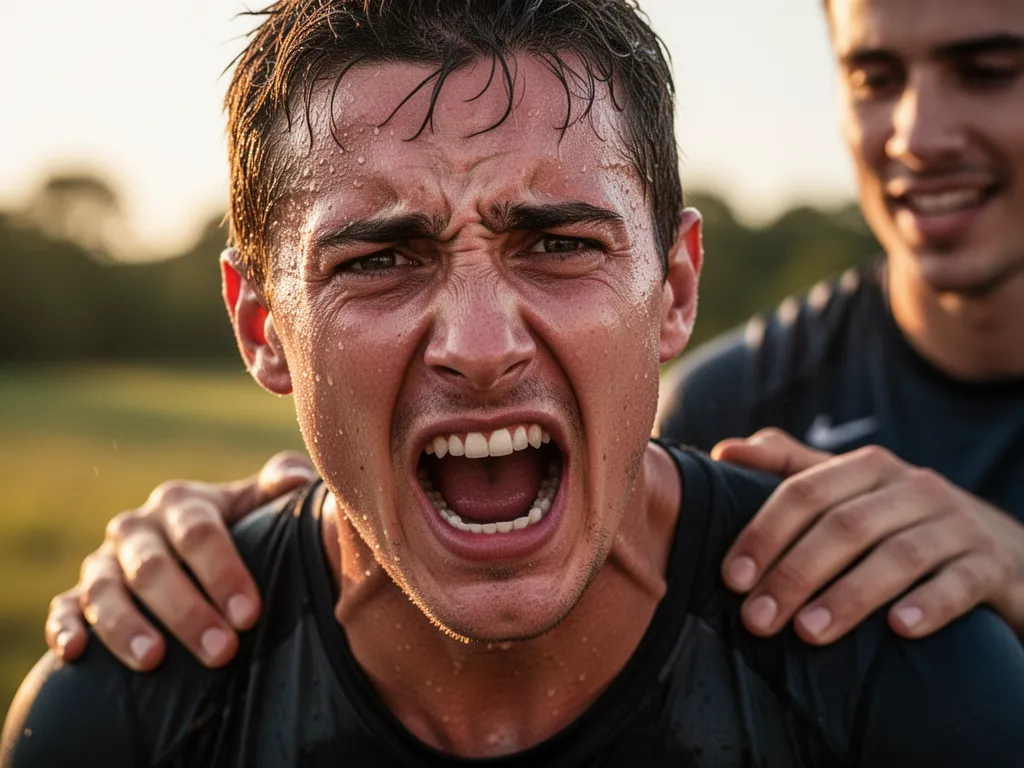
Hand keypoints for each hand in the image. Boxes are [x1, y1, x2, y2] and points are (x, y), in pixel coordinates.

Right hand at [45, 451, 315, 669]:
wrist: (194, 552)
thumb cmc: (239, 529)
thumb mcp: (258, 504)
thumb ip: (280, 486)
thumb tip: (300, 479)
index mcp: (181, 503)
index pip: (199, 534)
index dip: (223, 573)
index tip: (250, 614)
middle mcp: (137, 528)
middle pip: (154, 568)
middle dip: (187, 612)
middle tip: (221, 651)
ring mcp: (104, 562)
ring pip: (104, 591)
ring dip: (126, 626)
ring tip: (153, 660)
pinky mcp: (77, 595)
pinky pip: (63, 609)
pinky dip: (63, 628)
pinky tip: (73, 653)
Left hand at [713, 428, 1023, 643]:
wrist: (1004, 548)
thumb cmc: (902, 521)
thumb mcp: (850, 489)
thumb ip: (789, 468)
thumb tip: (724, 452)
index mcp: (868, 467)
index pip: (805, 492)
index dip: (764, 533)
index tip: (732, 579)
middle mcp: (913, 487)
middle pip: (845, 526)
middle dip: (794, 573)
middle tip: (757, 620)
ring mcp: (958, 524)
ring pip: (899, 556)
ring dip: (849, 596)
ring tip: (808, 633)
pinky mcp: (992, 565)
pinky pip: (961, 582)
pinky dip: (929, 604)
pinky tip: (899, 629)